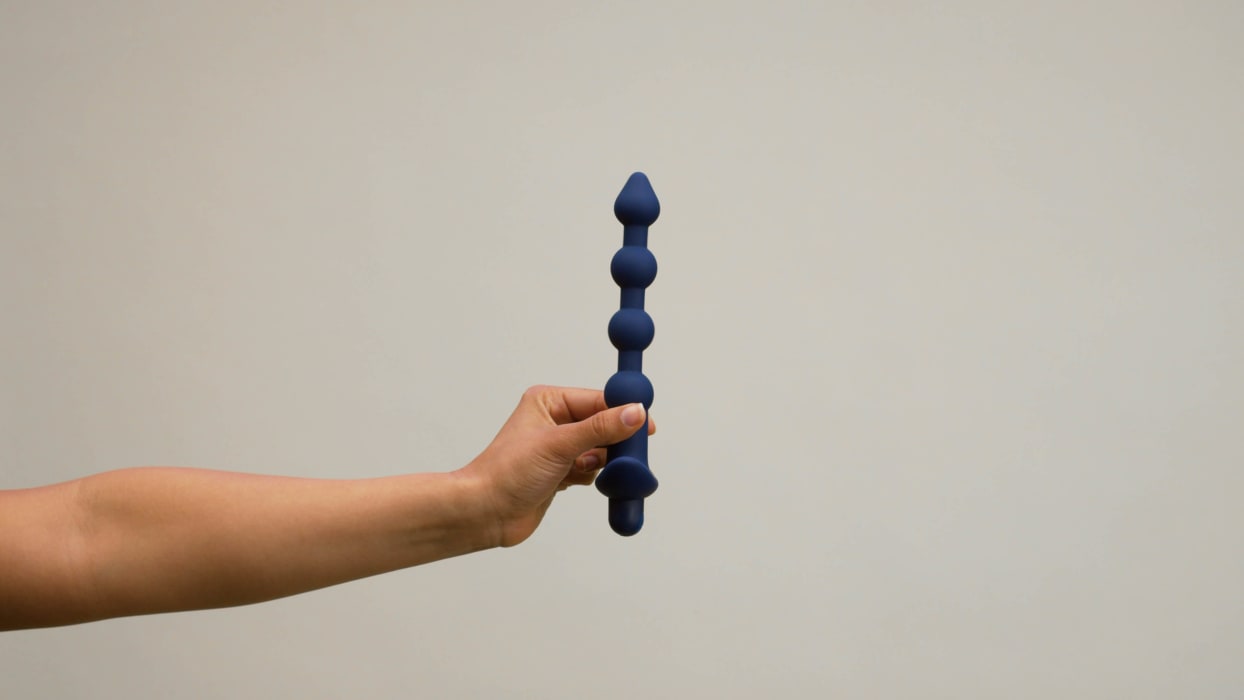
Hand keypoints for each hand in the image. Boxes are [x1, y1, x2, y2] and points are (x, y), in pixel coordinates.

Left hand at [460, 385, 654, 546]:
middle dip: (614, 441)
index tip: (647, 423)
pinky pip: (591, 469)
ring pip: (600, 449)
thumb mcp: (559, 445)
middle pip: (603, 424)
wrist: (485, 513)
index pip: (597, 400)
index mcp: (548, 401)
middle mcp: (554, 421)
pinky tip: (577, 482)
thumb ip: (600, 428)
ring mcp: (557, 448)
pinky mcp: (560, 472)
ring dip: (602, 462)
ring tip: (585, 470)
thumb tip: (635, 413)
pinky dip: (592, 476)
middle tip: (627, 455)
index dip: (623, 411)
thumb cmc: (507, 472)